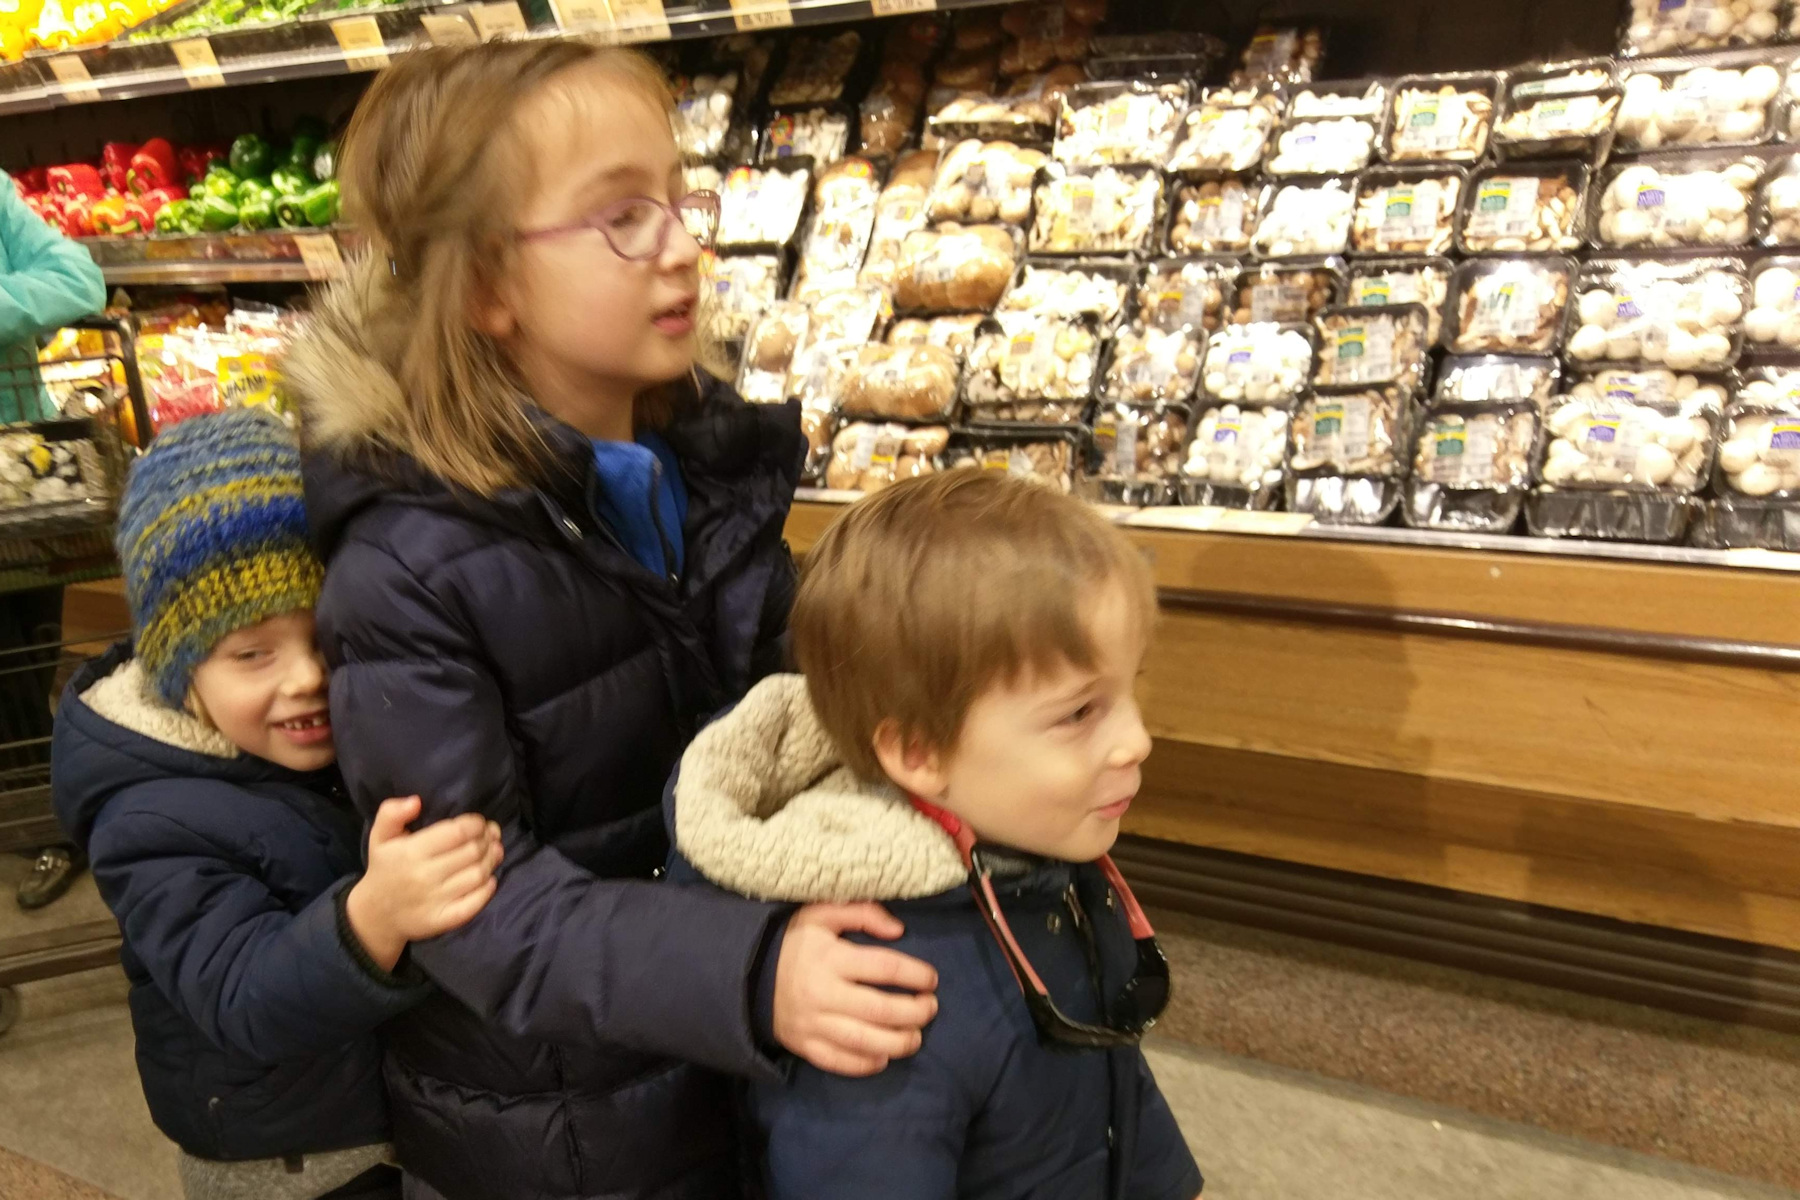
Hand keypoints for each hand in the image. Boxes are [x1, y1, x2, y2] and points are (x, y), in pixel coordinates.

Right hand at [344, 797, 503, 970]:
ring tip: (495, 851)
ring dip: (492, 860)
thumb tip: (416, 801)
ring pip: (478, 875)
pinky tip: (489, 879)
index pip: (458, 832)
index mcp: (411, 852)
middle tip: (491, 834)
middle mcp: (424, 876)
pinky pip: (474, 904)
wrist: (376, 914)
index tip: (480, 822)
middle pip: (473, 852)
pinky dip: (488, 890)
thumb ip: (391, 813)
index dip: (476, 824)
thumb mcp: (379, 836)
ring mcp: (435, 900)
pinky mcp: (442, 920)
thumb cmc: (384, 868)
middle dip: (488, 839)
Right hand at [772, 902, 938, 1076]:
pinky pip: (840, 1061)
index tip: (931, 979)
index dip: (915, 974)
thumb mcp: (821, 914)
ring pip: (864, 1041)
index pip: (885, 967)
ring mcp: (813, 1023)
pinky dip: (865, 1064)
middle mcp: (823, 993)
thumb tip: (898, 930)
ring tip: (916, 1037)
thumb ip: (861, 913)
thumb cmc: (794, 943)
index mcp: (830, 957)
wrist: (748, 975)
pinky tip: (884, 1058)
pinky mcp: (805, 1045)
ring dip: (899, 1042)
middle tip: (930, 1007)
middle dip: (915, 1011)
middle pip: (880, 1009)